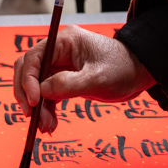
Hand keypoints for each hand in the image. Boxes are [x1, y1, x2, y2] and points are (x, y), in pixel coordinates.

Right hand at [12, 25, 154, 132]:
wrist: (139, 74)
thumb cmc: (123, 69)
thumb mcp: (97, 78)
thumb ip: (68, 85)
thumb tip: (41, 92)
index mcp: (65, 41)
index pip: (34, 57)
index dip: (28, 80)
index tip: (33, 101)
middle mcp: (59, 50)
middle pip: (29, 70)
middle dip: (28, 94)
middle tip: (32, 116)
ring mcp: (61, 65)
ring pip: (36, 86)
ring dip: (38, 107)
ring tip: (46, 126)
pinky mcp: (65, 79)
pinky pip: (47, 94)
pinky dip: (46, 109)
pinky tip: (50, 124)